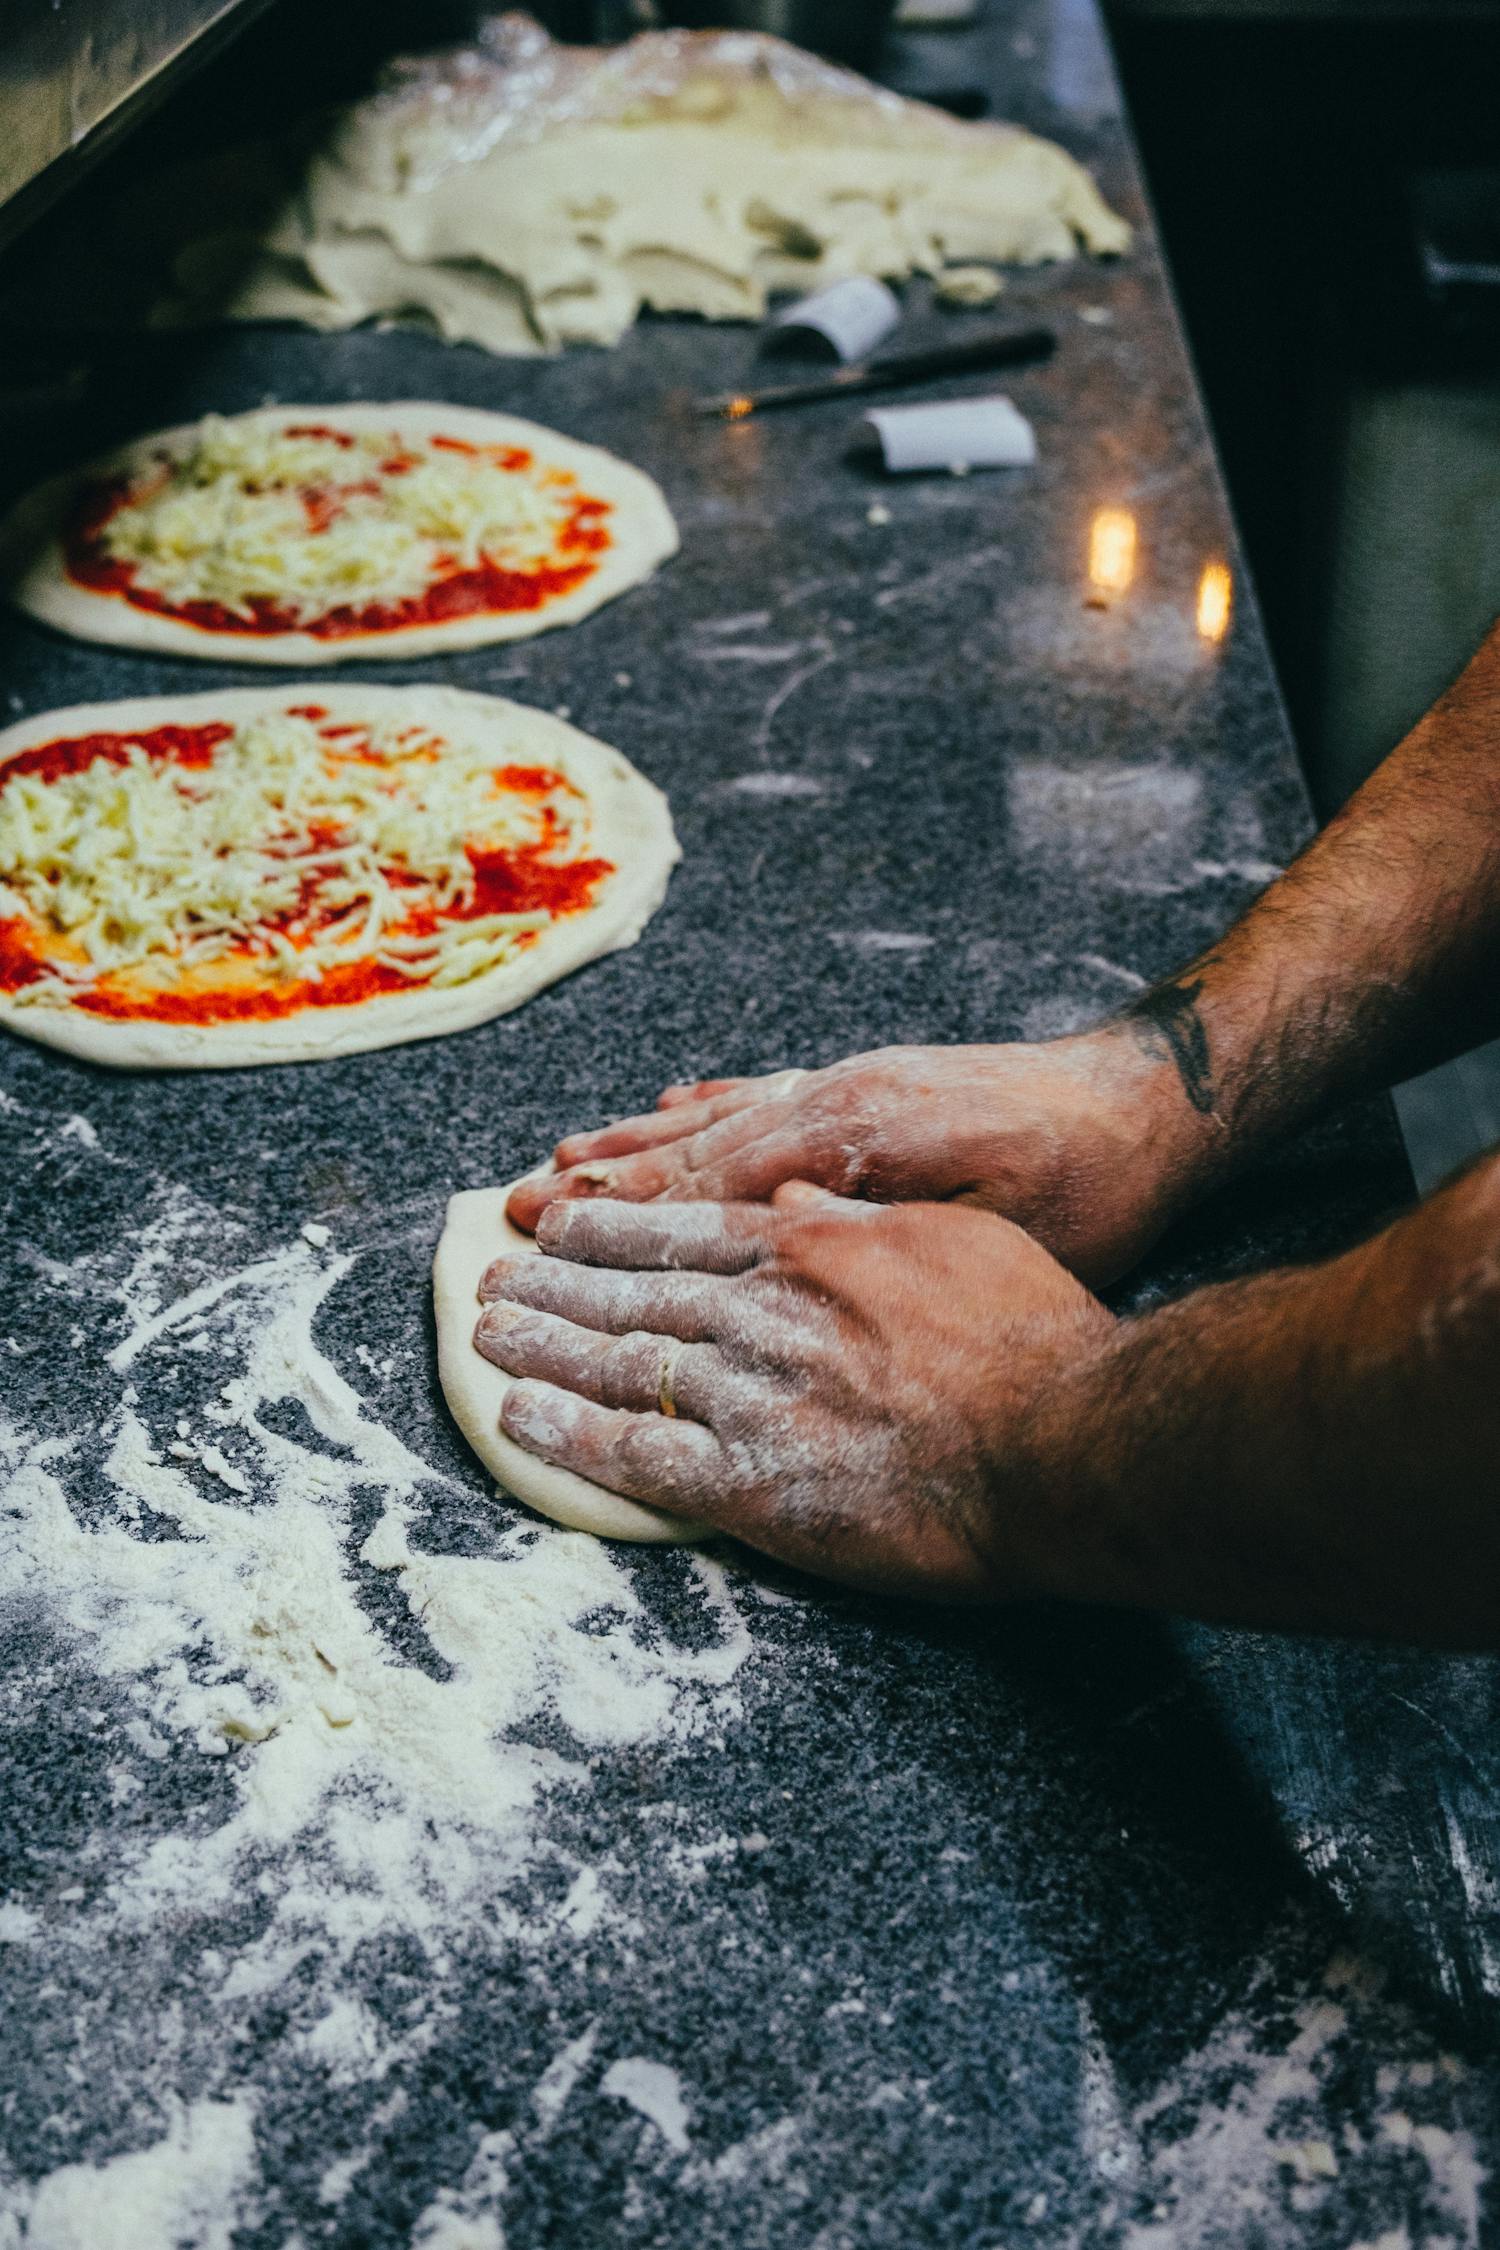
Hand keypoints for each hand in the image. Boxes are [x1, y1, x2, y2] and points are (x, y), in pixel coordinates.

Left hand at [473, 1184, 1112, 1599]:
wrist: (1066, 1440)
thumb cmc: (1031, 1339)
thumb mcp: (950, 1240)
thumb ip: (858, 1221)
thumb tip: (795, 1197)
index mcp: (811, 1249)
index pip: (682, 1231)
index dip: (610, 1229)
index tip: (557, 1224)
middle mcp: (765, 1310)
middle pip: (632, 1291)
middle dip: (553, 1284)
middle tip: (491, 1280)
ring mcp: (753, 1393)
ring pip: (618, 1359)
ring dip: (541, 1343)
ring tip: (486, 1334)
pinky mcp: (753, 1481)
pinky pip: (635, 1453)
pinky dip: (567, 1433)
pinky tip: (517, 1418)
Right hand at [506, 1033, 1210, 1287]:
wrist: (1150, 1102)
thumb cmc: (1085, 1187)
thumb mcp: (993, 1227)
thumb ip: (882, 1223)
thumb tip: (780, 1228)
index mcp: (852, 1134)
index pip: (715, 1179)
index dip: (629, 1212)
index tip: (551, 1234)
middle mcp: (833, 1097)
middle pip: (694, 1146)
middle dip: (602, 1183)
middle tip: (515, 1208)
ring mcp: (848, 1084)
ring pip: (716, 1117)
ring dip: (634, 1144)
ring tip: (558, 1160)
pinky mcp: (871, 1082)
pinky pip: (763, 1091)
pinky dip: (705, 1106)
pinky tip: (665, 1106)